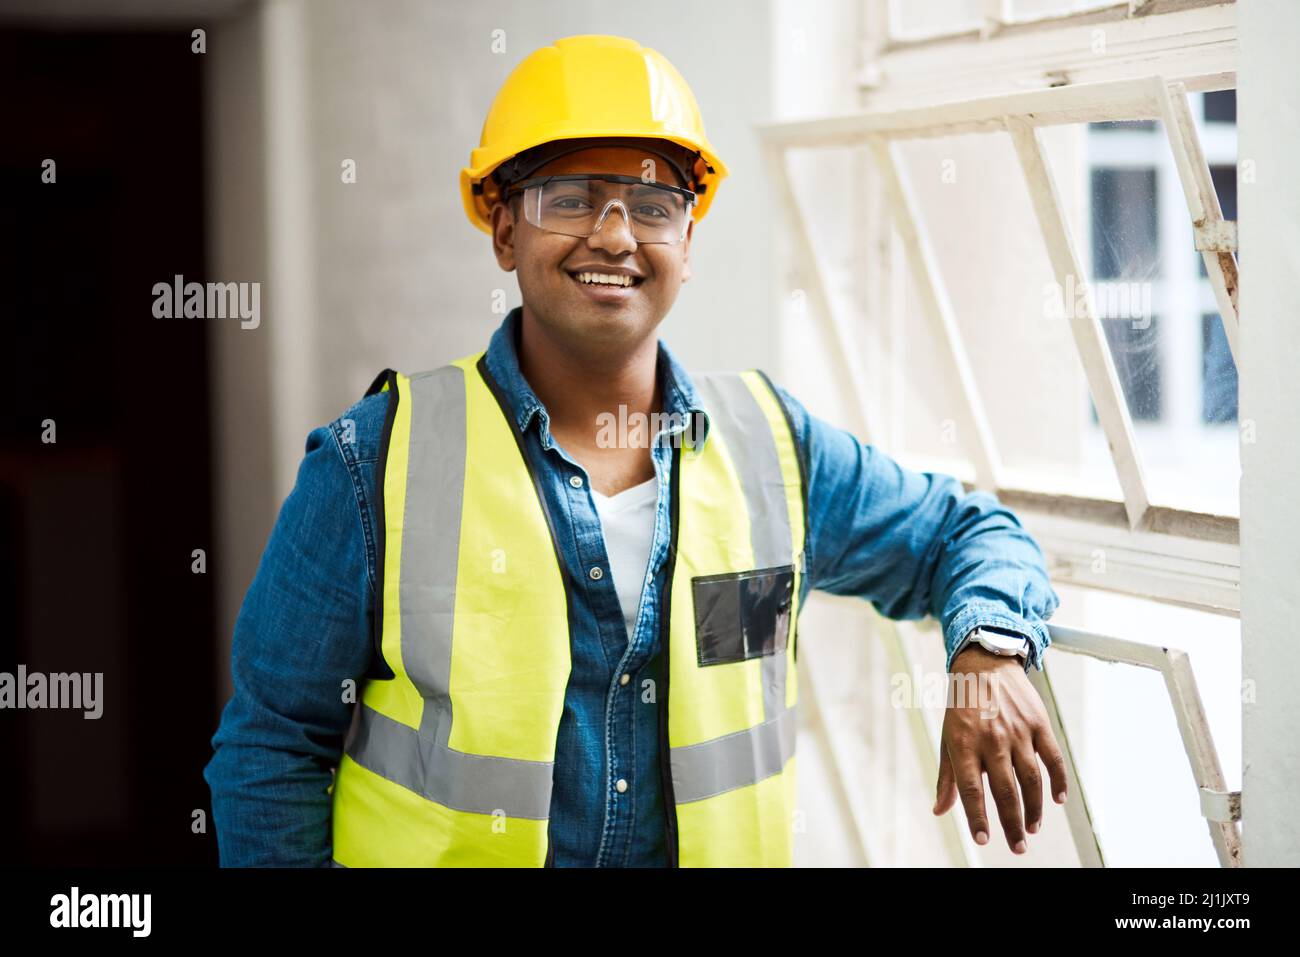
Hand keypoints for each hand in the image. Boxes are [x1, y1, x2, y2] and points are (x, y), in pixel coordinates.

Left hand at [933, 644, 1068, 853]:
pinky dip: (1058, 781)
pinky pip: (1053, 758)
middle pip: (1005, 791)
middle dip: (1012, 824)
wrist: (984, 666)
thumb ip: (947, 777)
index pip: (972, 789)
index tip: (983, 839)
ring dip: (1034, 808)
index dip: (977, 817)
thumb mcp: (948, 738)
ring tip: (1032, 828)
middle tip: (1018, 846)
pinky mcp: (1038, 724)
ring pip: (1031, 780)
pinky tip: (1058, 800)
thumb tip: (939, 810)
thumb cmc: (962, 708)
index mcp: (964, 744)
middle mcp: (992, 740)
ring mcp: (1018, 732)